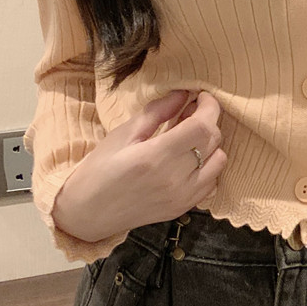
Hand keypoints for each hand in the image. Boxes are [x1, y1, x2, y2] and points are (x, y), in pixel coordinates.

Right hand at [53, 89, 226, 242]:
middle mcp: (175, 179)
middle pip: (213, 141)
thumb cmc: (98, 169)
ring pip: (219, 161)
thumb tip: (183, 93)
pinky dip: (207, 166)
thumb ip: (157, 112)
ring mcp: (182, 197)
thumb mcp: (123, 134)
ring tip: (188, 136)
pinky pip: (212, 182)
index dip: (209, 107)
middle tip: (189, 112)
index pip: (203, 127)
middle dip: (208, 120)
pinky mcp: (183, 208)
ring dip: (210, 144)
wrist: (87, 212)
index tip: (202, 96)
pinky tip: (188, 159)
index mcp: (155, 157)